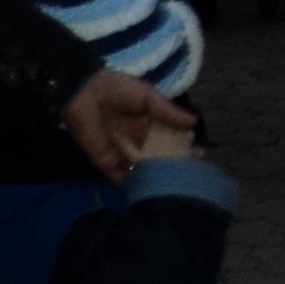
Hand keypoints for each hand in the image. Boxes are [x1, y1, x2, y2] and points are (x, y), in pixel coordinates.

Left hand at [63, 69, 193, 183]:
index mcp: (150, 125)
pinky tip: (145, 194)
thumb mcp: (147, 96)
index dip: (185, 148)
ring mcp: (123, 154)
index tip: (199, 155)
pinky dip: (132, 187)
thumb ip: (167, 111)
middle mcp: (139, 142)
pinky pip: (120, 178)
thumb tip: (194, 122)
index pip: (171, 140)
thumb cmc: (118, 89)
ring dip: (154, 179)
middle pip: (159, 159)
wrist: (85, 92)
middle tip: (187, 175)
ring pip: (142, 171)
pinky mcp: (106, 163)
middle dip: (173, 167)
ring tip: (170, 188)